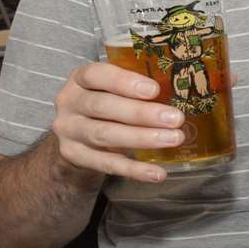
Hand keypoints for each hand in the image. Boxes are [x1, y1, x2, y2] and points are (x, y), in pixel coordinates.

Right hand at [50, 61, 182, 182]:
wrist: (74, 136)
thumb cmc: (103, 106)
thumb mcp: (110, 89)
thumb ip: (134, 88)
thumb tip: (179, 91)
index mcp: (80, 79)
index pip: (97, 75)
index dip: (125, 82)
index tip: (154, 90)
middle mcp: (69, 103)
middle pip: (103, 107)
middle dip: (141, 114)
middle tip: (175, 119)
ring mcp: (69, 132)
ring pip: (105, 135)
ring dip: (142, 138)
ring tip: (173, 139)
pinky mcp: (75, 157)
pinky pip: (107, 164)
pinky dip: (134, 170)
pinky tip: (156, 172)